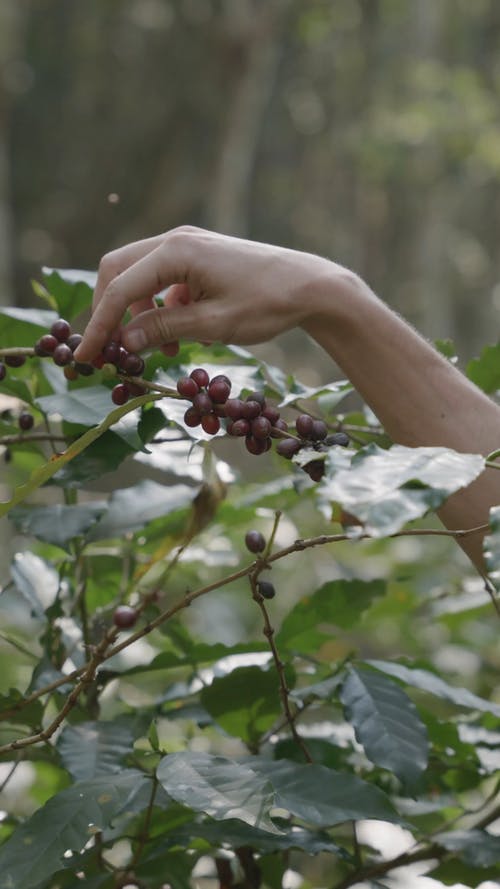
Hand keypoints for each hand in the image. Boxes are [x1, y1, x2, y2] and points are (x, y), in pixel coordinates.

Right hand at [74, 226, 343, 361]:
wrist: (311, 285)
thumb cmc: (268, 303)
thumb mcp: (214, 324)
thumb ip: (165, 330)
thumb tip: (124, 341)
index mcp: (177, 250)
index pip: (120, 288)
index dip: (100, 325)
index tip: (87, 358)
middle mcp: (176, 239)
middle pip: (119, 271)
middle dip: (110, 312)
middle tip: (110, 350)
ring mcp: (188, 244)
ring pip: (139, 275)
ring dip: (137, 313)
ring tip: (156, 351)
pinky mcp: (199, 256)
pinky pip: (162, 280)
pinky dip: (159, 308)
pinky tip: (177, 335)